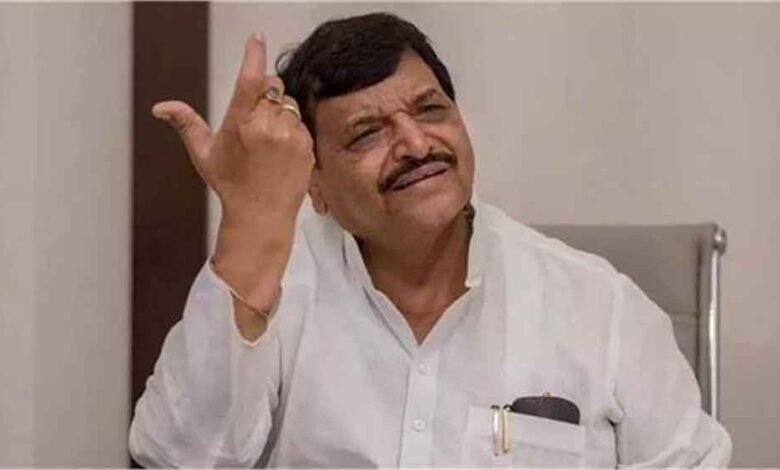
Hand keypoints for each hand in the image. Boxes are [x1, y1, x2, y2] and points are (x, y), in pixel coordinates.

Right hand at [152, 32, 314, 220]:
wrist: (261, 215)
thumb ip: (186, 123)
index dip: (253, 54)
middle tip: (255, 120)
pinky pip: (301, 123)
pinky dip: (292, 129)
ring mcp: (290, 137)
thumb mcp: (204, 153)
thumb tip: (162, 107)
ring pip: (288, 104)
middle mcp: (267, 128)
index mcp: (241, 124)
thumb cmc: (232, 185)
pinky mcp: (307, 146)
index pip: (250, 79)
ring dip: (279, 112)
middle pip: (272, 87)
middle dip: (264, 94)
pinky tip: (280, 150)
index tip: (255, 39)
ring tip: (267, 140)